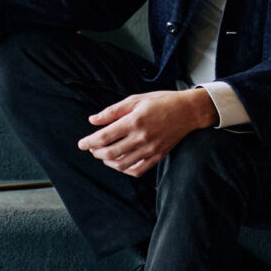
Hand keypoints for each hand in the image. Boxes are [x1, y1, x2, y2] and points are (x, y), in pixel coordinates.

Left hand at [79, 89, 217, 177]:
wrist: (189, 112)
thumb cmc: (162, 102)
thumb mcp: (136, 99)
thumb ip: (113, 111)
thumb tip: (92, 120)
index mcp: (134, 121)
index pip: (104, 137)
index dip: (89, 142)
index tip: (81, 143)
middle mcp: (141, 138)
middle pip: (110, 153)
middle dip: (96, 152)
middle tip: (91, 148)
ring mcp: (150, 150)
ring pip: (121, 165)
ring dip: (107, 162)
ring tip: (103, 154)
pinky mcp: (157, 157)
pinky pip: (137, 170)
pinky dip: (124, 169)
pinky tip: (119, 162)